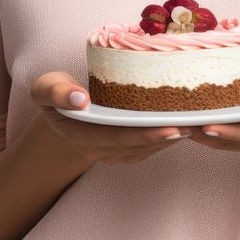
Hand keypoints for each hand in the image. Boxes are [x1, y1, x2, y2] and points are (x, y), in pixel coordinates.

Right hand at [31, 70, 191, 165]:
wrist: (58, 112)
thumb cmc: (54, 93)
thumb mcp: (44, 88)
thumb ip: (56, 91)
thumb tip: (80, 99)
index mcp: (83, 134)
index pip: (119, 137)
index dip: (145, 135)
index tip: (170, 128)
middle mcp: (101, 148)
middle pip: (138, 146)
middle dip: (166, 138)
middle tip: (193, 126)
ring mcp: (113, 151)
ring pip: (146, 149)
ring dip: (170, 139)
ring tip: (195, 124)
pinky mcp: (123, 147)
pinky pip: (147, 147)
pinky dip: (165, 138)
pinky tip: (182, 126)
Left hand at [187, 70, 239, 153]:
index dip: (233, 133)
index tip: (211, 127)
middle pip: (232, 141)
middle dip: (207, 135)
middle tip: (183, 126)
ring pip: (220, 139)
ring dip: (198, 133)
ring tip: (175, 122)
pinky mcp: (236, 128)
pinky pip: (216, 130)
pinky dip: (199, 124)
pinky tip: (181, 115)